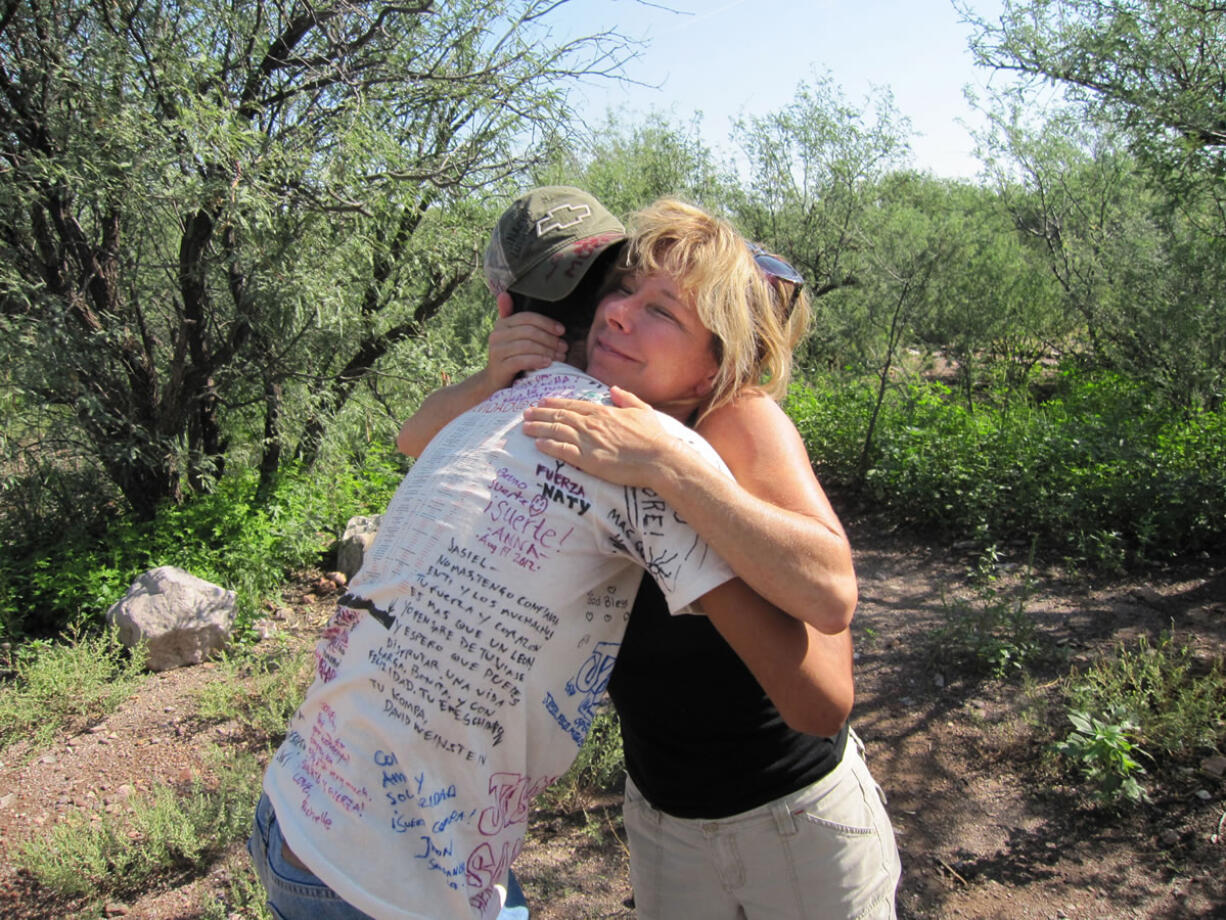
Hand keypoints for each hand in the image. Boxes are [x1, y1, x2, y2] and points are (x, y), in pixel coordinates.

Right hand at [483, 292, 567, 390]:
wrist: (495, 383)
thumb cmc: (511, 357)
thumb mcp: (513, 337)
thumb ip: (514, 318)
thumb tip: (504, 293)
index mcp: (502, 324)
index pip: (528, 317)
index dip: (547, 322)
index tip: (562, 331)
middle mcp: (496, 335)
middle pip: (529, 331)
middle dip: (550, 339)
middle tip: (564, 347)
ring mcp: (496, 351)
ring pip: (527, 345)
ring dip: (547, 350)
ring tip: (560, 356)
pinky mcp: (499, 367)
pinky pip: (521, 360)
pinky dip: (537, 360)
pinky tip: (548, 363)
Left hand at [522, 386, 679, 488]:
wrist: (659, 459)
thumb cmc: (654, 437)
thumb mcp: (642, 410)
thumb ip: (626, 398)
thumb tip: (614, 389)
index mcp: (603, 412)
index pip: (573, 405)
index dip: (555, 403)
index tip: (542, 402)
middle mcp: (592, 424)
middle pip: (560, 416)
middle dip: (540, 414)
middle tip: (525, 413)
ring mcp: (589, 442)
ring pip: (556, 431)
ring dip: (539, 428)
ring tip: (525, 427)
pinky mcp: (588, 460)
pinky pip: (562, 451)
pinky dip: (548, 446)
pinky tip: (537, 444)